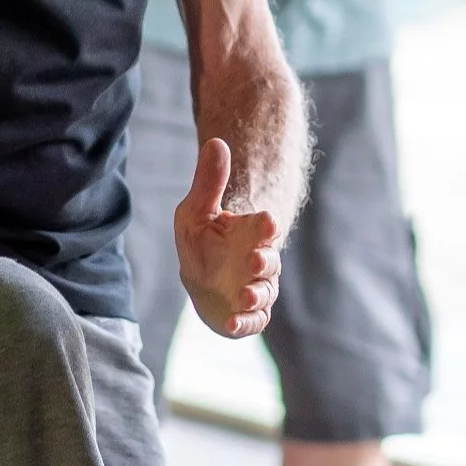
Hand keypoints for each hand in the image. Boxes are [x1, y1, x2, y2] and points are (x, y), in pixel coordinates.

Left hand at [173, 138, 283, 339]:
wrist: (199, 281)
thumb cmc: (200, 241)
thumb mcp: (195, 211)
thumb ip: (208, 182)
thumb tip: (216, 142)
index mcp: (249, 233)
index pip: (265, 226)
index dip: (266, 225)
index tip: (267, 222)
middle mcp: (258, 260)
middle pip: (270, 260)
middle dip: (265, 261)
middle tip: (254, 260)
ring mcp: (256, 287)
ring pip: (265, 291)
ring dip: (257, 294)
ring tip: (243, 295)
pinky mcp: (250, 312)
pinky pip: (254, 320)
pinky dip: (246, 323)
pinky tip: (232, 323)